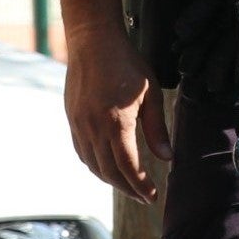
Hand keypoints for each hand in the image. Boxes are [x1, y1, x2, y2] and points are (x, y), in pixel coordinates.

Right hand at [63, 28, 169, 201]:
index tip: (153, 197)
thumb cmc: (126, 64)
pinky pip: (82, 152)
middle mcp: (93, 129)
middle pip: (109, 173)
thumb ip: (157, 129)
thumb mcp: (150, 94)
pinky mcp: (72, 119)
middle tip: (144, 197)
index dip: (141, 186)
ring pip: (93, 165)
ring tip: (128, 185)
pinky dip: (95, 165)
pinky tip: (107, 166)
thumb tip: (166, 158)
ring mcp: (79, 125)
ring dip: (111, 180)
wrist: (93, 41)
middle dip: (128, 189)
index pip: (128, 167)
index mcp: (116, 124)